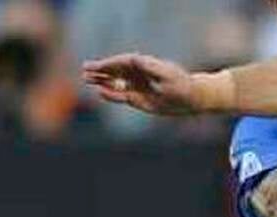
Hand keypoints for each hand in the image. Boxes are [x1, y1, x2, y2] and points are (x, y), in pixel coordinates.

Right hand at [82, 53, 201, 114]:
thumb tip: (134, 58)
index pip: (122, 62)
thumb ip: (150, 67)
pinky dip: (110, 93)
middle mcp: (138, 74)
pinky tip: (100, 92)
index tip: (96, 66)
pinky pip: (120, 95)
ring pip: (115, 82)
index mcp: (144, 65)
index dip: (108, 64)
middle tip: (84, 70)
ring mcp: (137, 85)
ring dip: (101, 80)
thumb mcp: (167, 75)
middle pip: (115, 70)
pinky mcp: (138, 98)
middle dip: (100, 70)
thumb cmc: (181, 85)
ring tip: (86, 79)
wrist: (191, 98)